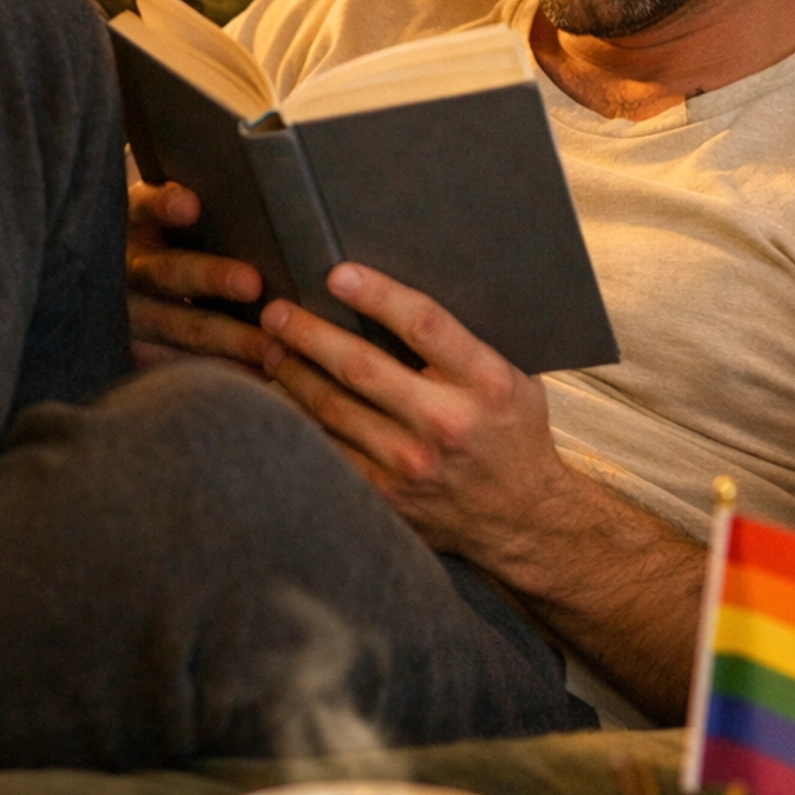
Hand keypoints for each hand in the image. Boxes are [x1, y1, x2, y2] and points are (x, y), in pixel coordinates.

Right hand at [126, 180, 282, 374]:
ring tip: (270, 347)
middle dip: (210, 277)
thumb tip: (253, 189)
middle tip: (253, 284)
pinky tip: (254, 376)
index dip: (164, 205)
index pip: (144, 207)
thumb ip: (196, 204)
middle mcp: (122, 266)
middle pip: (166, 272)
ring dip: (227, 339)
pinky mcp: (131, 351)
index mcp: (132, 221)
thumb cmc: (170, 238)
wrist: (117, 283)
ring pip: (177, 326)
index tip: (191, 205)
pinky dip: (217, 372)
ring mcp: (124, 313)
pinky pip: (175, 366)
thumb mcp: (167, 213)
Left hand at [259, 262, 566, 576]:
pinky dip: (301, 422)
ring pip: (334, 410)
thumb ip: (462, 347)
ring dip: (293, 374)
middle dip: (309, 333)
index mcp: (487, 383)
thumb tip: (392, 299)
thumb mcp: (510, 379)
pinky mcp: (388, 495)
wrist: (523, 519)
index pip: (424, 325)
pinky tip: (282, 401)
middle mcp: (448, 423)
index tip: (337, 274)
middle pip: (361, 367)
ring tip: (270, 348)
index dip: (377, 295)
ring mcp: (413, 465)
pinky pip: (330, 451)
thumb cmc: (513, 435)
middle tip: (276, 311)